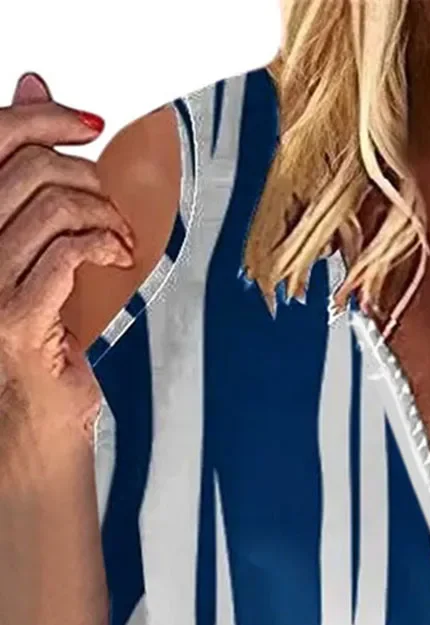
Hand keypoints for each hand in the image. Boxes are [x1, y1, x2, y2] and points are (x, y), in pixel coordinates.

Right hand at [0, 72, 135, 468]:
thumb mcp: (30, 254)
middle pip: (26, 168)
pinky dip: (104, 244)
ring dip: (103, 216)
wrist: (29, 424)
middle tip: (107, 209)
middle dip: (86, 177)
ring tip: (116, 241)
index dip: (40, 118)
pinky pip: (67, 252)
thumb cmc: (33, 344)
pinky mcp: (16, 317)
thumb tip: (37, 98)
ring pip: (53, 206)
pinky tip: (115, 257)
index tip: (83, 121)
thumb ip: (31, 187)